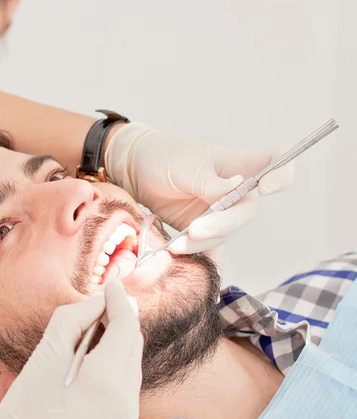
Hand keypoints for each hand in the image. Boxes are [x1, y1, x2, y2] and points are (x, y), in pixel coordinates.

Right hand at [0, 280, 142, 418]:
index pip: (126, 326)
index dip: (119, 301)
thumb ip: (74, 319)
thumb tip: (98, 301)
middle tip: (103, 300)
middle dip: (120, 317)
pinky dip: (117, 360)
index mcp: (105, 377)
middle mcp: (125, 395)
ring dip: (119, 338)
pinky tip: (98, 354)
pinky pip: (128, 379)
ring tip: (98, 325)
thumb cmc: (26, 404)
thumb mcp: (46, 353)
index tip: (111, 283)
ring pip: (132, 359)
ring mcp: (128, 411)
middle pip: (133, 342)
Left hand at [105, 122, 294, 253]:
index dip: (282, 174)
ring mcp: (221, 211)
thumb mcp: (185, 167)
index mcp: (237, 164)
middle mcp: (235, 189)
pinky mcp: (204, 230)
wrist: (136, 172)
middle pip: (246, 211)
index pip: (275, 161)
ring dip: (203, 241)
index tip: (268, 186)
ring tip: (177, 244)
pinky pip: (209, 246)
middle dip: (223, 224)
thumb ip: (210, 183)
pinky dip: (198, 254)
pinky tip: (183, 260)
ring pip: (225, 233)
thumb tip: (236, 188)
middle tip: (194, 230)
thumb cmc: (164, 158)